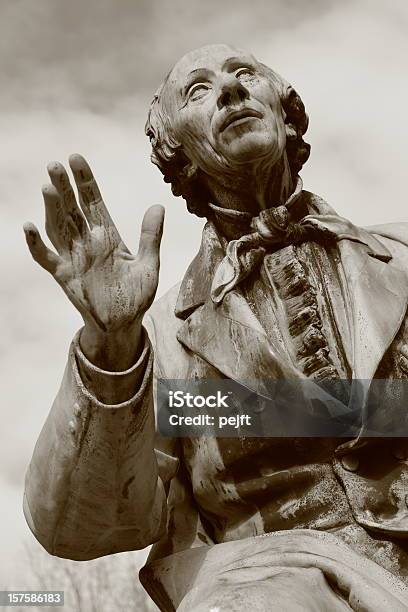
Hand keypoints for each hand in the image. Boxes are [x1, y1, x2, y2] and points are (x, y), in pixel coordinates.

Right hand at [24, 154, 163, 368]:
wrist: (124, 325)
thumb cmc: (136, 296)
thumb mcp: (149, 265)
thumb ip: (151, 236)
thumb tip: (158, 206)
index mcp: (107, 236)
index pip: (93, 201)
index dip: (85, 181)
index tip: (76, 158)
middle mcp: (87, 243)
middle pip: (72, 209)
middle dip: (64, 187)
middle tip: (55, 165)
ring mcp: (74, 258)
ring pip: (58, 228)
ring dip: (52, 209)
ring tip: (47, 187)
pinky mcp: (65, 277)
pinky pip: (47, 258)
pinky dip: (37, 245)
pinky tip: (29, 228)